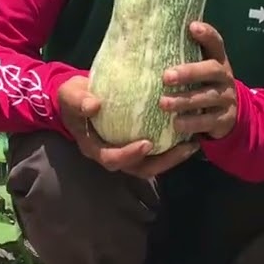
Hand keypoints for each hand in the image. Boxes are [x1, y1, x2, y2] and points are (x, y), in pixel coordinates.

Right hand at [56, 75, 198, 177]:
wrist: (79, 96)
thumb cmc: (74, 97)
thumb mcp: (70, 94)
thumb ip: (79, 100)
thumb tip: (93, 105)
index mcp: (94, 147)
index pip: (112, 158)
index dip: (129, 155)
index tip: (146, 143)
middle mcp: (112, 154)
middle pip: (139, 168)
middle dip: (163, 162)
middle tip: (184, 148)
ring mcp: (126, 151)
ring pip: (151, 164)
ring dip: (173, 157)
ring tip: (192, 144)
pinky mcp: (136, 143)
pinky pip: (156, 151)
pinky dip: (172, 146)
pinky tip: (188, 134)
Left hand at [159, 21, 238, 139]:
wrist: (229, 115)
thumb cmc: (202, 85)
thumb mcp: (199, 70)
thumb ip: (182, 57)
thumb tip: (145, 42)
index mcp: (217, 61)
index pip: (215, 43)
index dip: (206, 35)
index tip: (192, 26)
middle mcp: (224, 77)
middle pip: (211, 70)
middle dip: (189, 72)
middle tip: (166, 77)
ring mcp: (226, 98)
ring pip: (207, 97)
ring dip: (184, 101)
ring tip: (163, 103)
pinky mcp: (224, 119)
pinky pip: (208, 121)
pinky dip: (192, 123)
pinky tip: (176, 124)